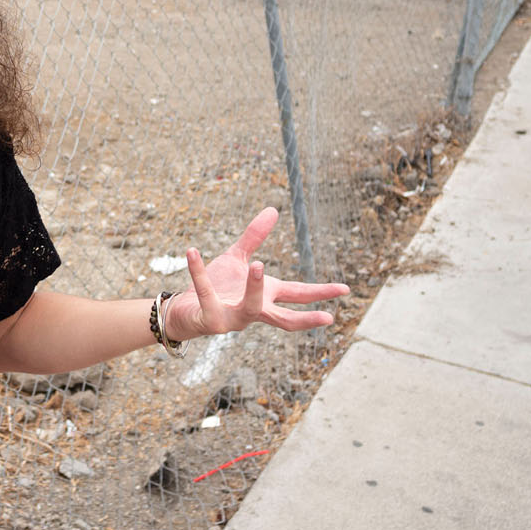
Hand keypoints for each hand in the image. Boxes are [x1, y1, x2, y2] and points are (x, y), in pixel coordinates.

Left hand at [163, 207, 348, 341]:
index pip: (299, 294)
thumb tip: (273, 209)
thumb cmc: (215, 286)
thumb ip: (254, 237)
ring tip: (258, 264)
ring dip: (255, 287)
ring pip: (250, 307)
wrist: (184, 309)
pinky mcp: (210, 319)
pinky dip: (199, 272)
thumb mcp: (236, 259)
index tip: (346, 288)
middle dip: (306, 317)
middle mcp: (254, 311)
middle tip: (329, 317)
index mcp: (266, 296)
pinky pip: (205, 293)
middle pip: (285, 318)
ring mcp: (233, 318)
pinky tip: (192, 252)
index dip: (322, 292)